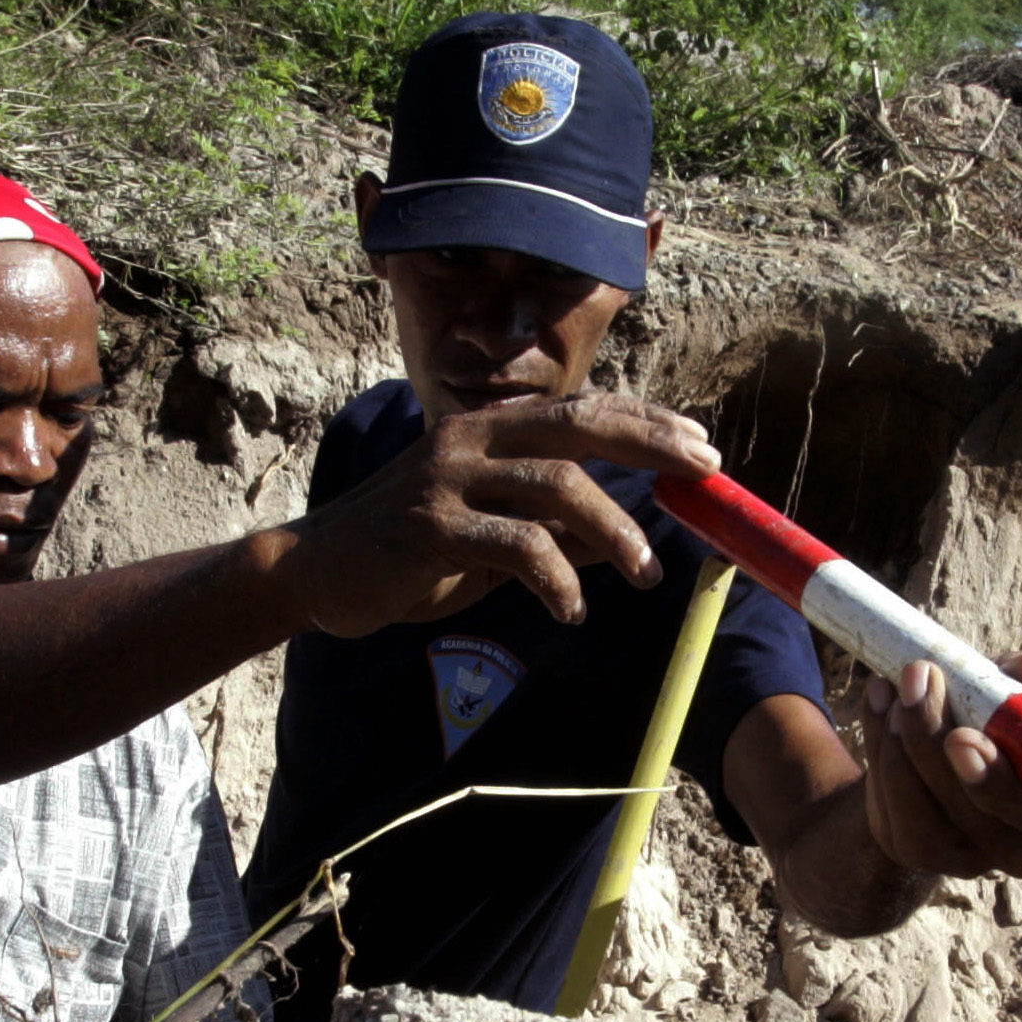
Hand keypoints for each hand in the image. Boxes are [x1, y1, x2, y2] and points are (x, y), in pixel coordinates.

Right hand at [271, 392, 719, 637]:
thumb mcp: (492, 538)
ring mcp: (447, 478)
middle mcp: (469, 439)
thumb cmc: (410, 553)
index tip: (701, 445)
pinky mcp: (430, 526)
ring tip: (645, 574)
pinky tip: (569, 611)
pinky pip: (516, 544)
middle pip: (578, 427)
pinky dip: (556, 579)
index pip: (581, 410)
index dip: (646, 423)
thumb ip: (553, 531)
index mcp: (488, 429)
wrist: (317, 573)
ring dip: (615, 531)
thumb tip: (626, 542)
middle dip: (651, 447)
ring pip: (556, 486)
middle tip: (704, 475)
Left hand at [859, 652, 1021, 879]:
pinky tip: (880, 708)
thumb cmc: (989, 717)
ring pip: (925, 817)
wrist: (936, 749)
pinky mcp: (917, 853)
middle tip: (916, 685)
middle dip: (933, 744)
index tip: (960, 737)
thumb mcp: (1008, 691)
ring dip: (899, 746)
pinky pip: (892, 812)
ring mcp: (968, 861)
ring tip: (895, 691)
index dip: (997, 780)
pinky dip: (880, 753)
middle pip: (975, 814)